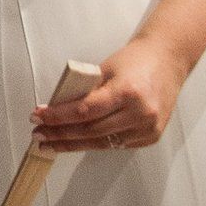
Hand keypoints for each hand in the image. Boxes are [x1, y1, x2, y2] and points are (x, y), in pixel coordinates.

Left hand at [32, 37, 189, 152]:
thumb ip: (84, 90)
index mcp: (127, 92)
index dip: (58, 116)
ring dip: (73, 144)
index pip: (85, 110)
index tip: (37, 116)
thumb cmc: (133, 61)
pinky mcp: (150, 137)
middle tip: (38, 134)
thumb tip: (56, 109)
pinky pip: (116, 144)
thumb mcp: (104, 69)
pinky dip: (95, 143)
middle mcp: (140, 113)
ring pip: (102, 143)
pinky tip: (77, 141)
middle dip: (61, 134)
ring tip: (50, 143)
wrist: (167, 61)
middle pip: (91, 131)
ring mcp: (147, 128)